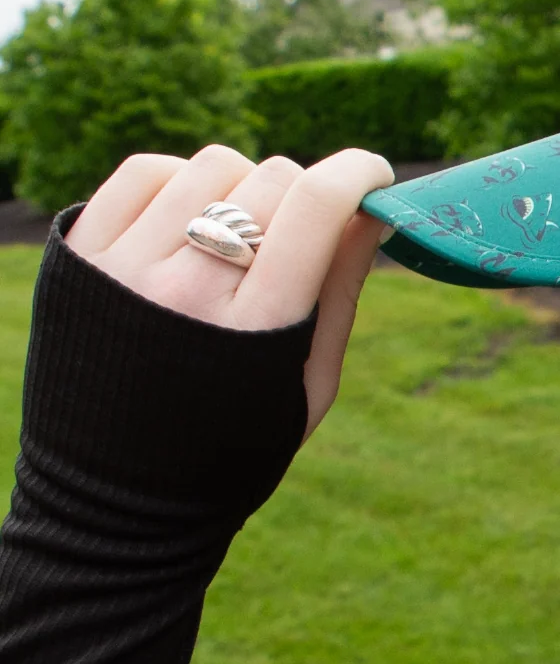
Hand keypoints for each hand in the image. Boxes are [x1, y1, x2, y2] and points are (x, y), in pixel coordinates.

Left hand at [63, 144, 395, 439]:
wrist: (118, 497)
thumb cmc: (234, 446)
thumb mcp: (309, 384)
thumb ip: (340, 292)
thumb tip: (375, 209)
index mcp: (257, 326)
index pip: (317, 204)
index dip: (359, 172)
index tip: (375, 176)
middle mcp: (189, 287)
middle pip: (273, 180)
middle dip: (307, 193)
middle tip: (304, 233)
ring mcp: (127, 266)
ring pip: (213, 166)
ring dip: (245, 186)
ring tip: (243, 234)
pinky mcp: (82, 257)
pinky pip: (144, 171)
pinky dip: (180, 180)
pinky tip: (191, 218)